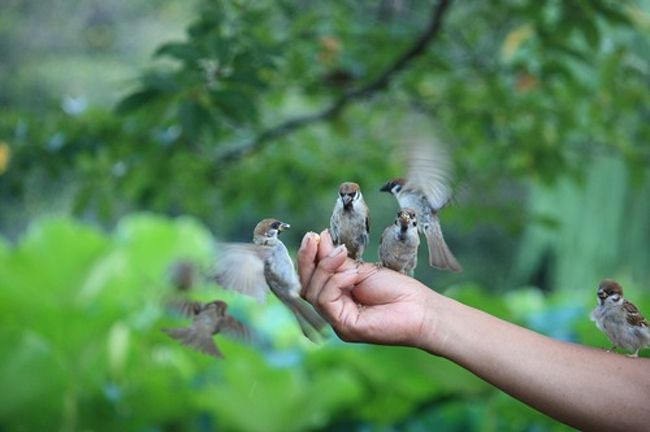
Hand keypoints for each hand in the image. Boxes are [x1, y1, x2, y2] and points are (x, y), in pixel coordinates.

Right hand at [298, 230, 440, 348]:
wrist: (420, 308)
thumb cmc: (397, 290)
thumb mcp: (362, 270)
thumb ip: (338, 261)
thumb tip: (319, 239)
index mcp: (337, 297)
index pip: (310, 279)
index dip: (307, 258)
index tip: (312, 236)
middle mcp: (334, 311)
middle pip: (306, 286)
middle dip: (308, 260)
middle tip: (314, 238)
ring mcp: (337, 321)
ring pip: (312, 293)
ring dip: (325, 268)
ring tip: (341, 253)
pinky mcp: (344, 327)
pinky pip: (326, 301)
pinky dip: (335, 282)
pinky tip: (351, 274)